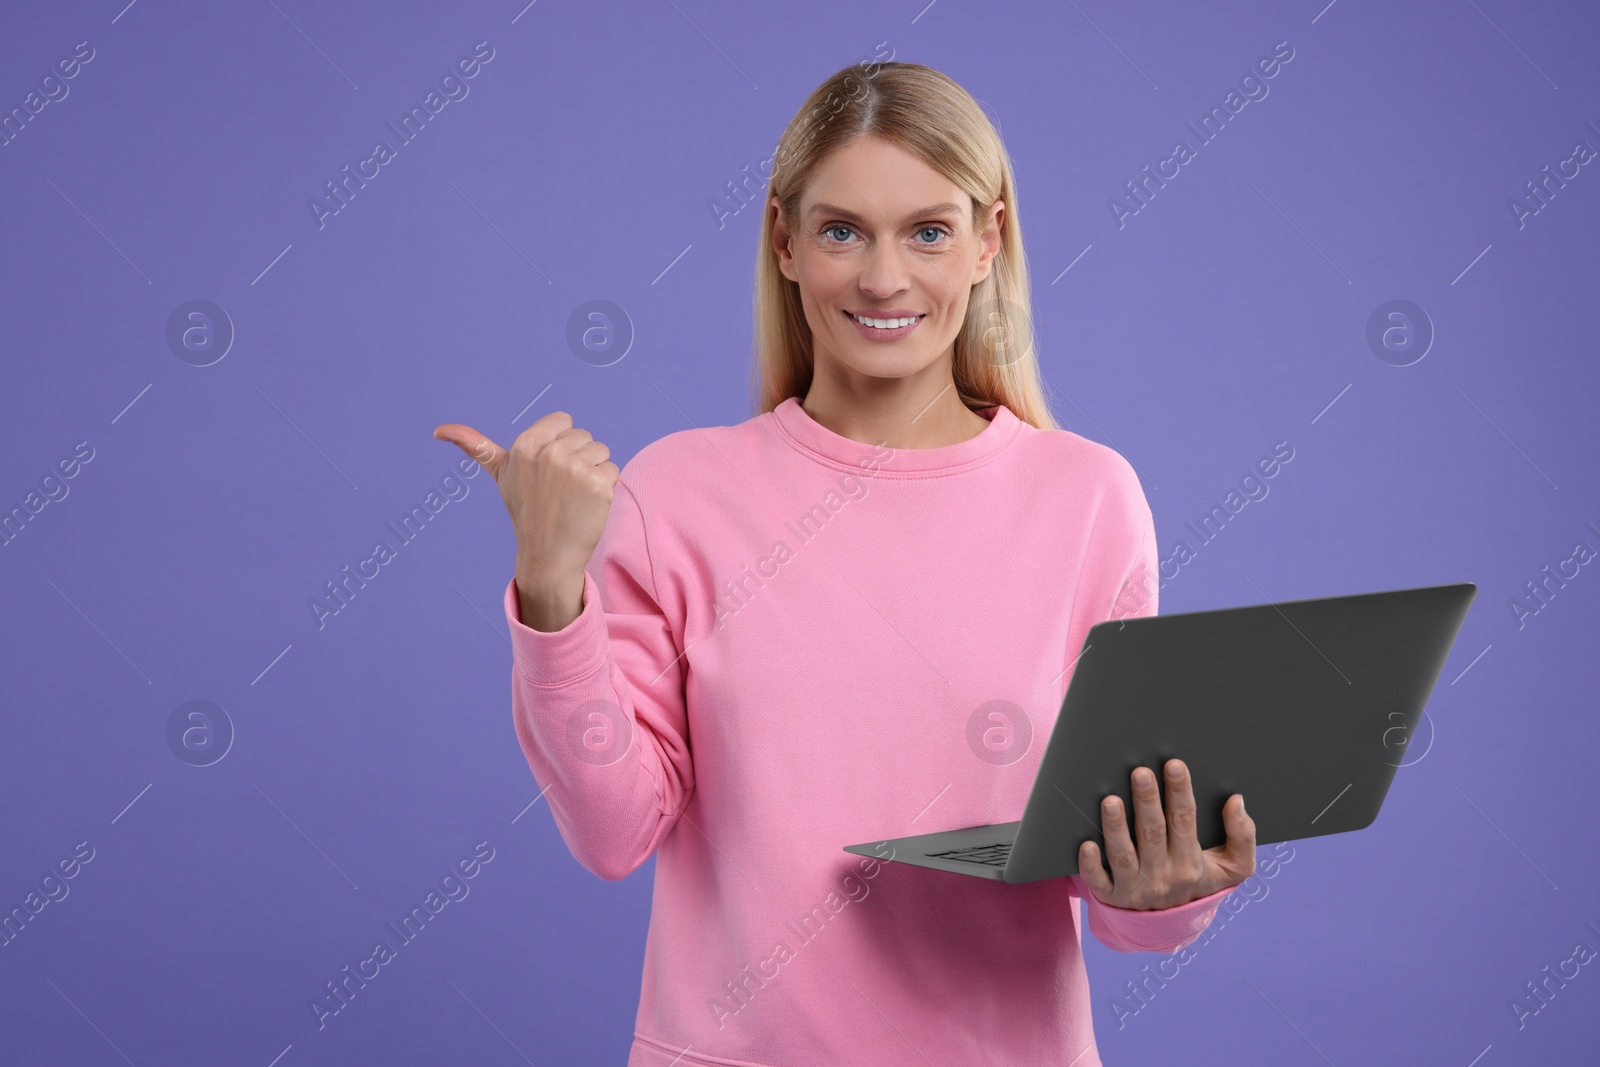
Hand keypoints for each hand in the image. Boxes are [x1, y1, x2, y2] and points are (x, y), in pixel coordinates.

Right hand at [432, 412, 617, 619]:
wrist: (547, 554)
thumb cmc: (526, 510)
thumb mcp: (500, 473)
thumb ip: (475, 446)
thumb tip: (438, 430)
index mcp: (525, 443)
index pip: (564, 421)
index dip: (560, 444)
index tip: (547, 470)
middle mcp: (549, 452)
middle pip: (585, 436)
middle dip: (577, 459)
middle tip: (560, 489)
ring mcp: (574, 468)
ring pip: (601, 452)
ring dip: (594, 473)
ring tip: (572, 496)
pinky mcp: (598, 484)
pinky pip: (613, 470)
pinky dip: (606, 488)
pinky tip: (586, 505)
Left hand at [1076, 759, 1255, 910]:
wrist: (1172, 923)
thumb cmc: (1198, 880)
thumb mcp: (1232, 867)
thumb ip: (1243, 836)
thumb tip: (1237, 802)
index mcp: (1190, 865)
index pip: (1184, 822)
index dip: (1180, 792)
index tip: (1174, 765)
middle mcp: (1162, 876)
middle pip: (1152, 833)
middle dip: (1147, 802)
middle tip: (1140, 773)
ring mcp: (1134, 888)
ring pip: (1123, 855)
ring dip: (1116, 828)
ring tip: (1110, 801)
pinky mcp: (1111, 896)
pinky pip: (1099, 883)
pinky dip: (1091, 866)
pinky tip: (1086, 845)